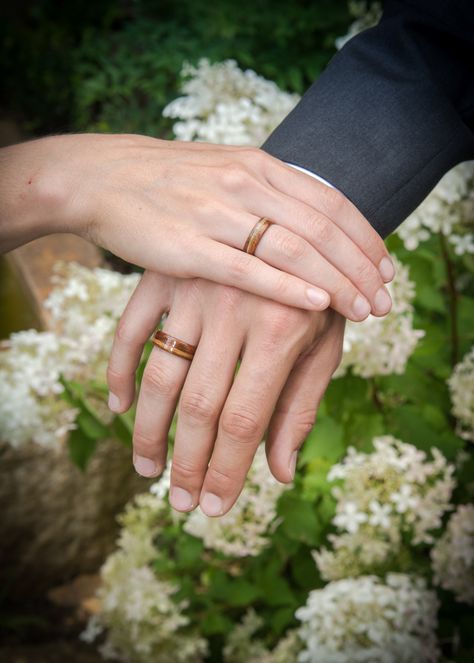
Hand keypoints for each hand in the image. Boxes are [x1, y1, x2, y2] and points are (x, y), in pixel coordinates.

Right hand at [2, 134, 393, 320]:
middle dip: (362, 267)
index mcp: (259, 165)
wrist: (102, 178)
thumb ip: (268, 192)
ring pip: (294, 248)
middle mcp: (245, 183)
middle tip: (387, 300)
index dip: (366, 237)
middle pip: (322, 227)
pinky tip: (317, 304)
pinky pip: (247, 269)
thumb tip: (310, 220)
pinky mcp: (188, 247)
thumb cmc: (168, 182)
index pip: (331, 202)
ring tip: (364, 311)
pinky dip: (288, 287)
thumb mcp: (226, 170)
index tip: (387, 268)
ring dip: (337, 282)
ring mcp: (216, 213)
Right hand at [107, 271, 344, 515]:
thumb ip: (300, 406)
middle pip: (199, 406)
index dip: (227, 471)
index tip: (214, 508)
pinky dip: (119, 370)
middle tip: (181, 503)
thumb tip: (279, 473)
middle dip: (187, 463)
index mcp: (282, 330)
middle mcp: (235, 309)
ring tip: (147, 469)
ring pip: (160, 375)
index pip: (245, 420)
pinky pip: (130, 330)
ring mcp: (194, 290)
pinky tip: (121, 408)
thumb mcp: (324, 344)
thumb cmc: (319, 294)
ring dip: (149, 431)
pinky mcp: (166, 276)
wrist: (298, 222)